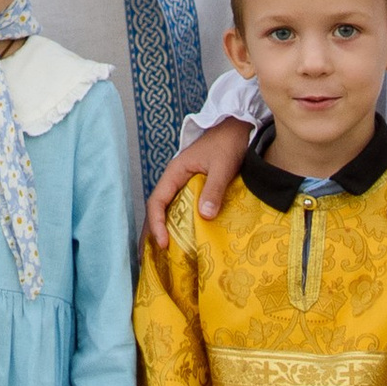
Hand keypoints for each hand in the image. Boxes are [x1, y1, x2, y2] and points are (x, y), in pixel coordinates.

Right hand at [144, 116, 250, 251]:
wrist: (238, 126)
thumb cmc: (228, 143)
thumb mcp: (222, 166)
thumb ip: (213, 189)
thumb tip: (204, 216)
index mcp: (175, 172)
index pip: (157, 201)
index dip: (156, 224)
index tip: (163, 243)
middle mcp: (175, 179)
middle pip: (156, 209)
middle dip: (150, 232)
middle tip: (148, 259)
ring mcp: (183, 183)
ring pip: (166, 209)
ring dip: (161, 230)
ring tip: (159, 255)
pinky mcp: (194, 187)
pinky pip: (179, 208)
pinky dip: (175, 224)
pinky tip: (180, 239)